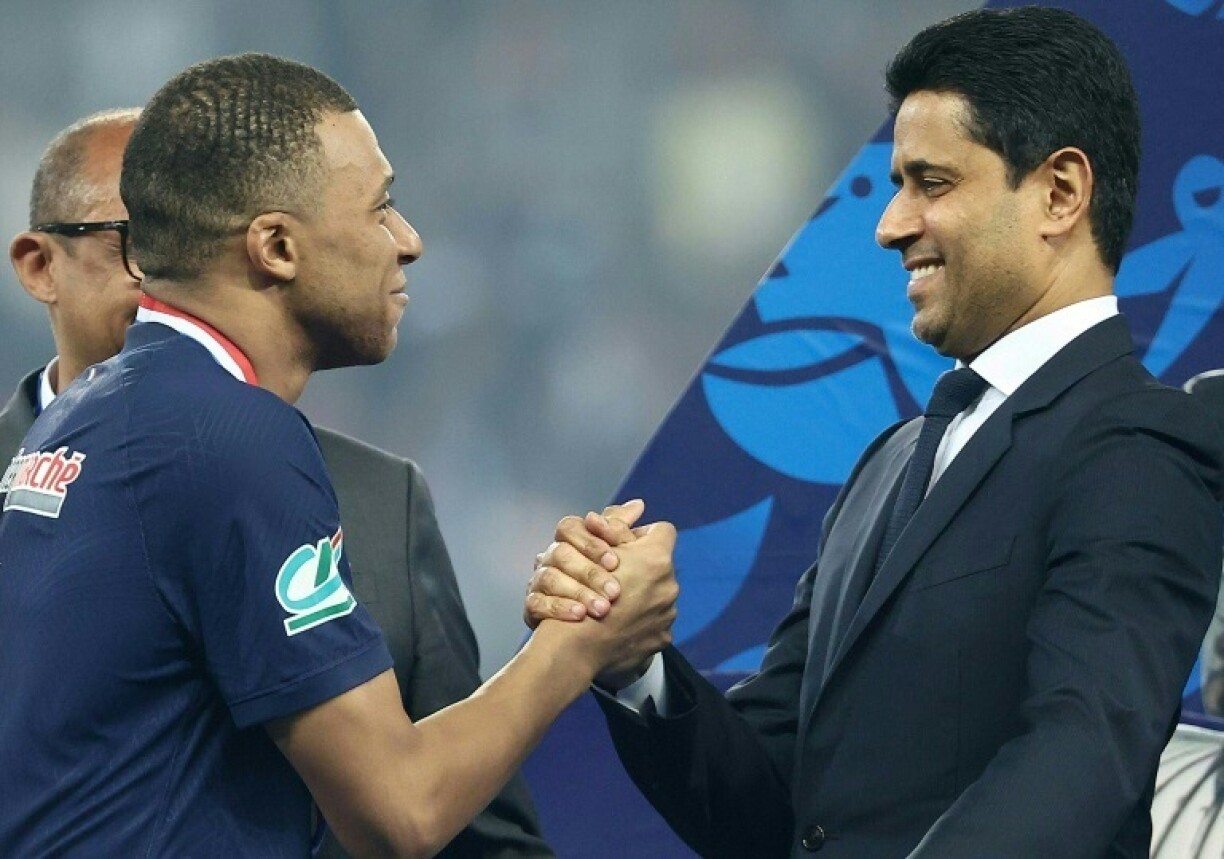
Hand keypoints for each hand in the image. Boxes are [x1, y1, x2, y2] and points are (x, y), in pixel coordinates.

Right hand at [524, 499, 644, 627]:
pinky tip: (580, 616)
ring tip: (603, 609)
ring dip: (579, 592)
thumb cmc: (608, 586)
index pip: (570, 527)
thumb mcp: (622, 557)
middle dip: (591, 572)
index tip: (615, 561)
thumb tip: (638, 505)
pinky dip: (560, 608)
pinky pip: (536, 603)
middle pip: (561, 552)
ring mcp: (539, 581)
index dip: (591, 541)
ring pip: (550, 577)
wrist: (587, 632)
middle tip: (615, 592)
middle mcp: (551, 557)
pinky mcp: (532, 606)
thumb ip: (624, 531)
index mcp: (571, 541)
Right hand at [549, 519, 678, 689]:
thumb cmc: (581, 591)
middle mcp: (669, 585)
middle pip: (658, 566)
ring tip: (614, 605)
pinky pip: (654, 623)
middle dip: (639, 569)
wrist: (577, 647)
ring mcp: (667, 614)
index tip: (623, 547)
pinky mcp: (662, 638)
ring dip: (639, 597)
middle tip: (614, 578)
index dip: (640, 536)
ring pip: (656, 595)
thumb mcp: (595, 550)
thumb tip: (638, 505)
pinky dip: (639, 622)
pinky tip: (619, 625)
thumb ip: (617, 525)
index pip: (661, 531)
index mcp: (656, 559)